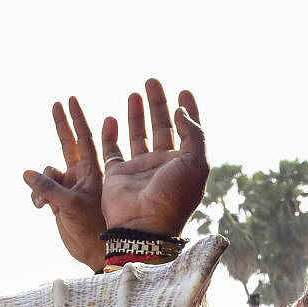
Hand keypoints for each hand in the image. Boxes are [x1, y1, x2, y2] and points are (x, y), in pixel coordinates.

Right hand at [22, 97, 106, 270]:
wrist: (93, 253)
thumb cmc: (92, 228)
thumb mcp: (70, 205)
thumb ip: (48, 188)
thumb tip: (26, 173)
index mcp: (93, 172)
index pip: (85, 138)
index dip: (78, 119)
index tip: (71, 99)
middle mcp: (82, 175)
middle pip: (69, 144)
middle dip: (63, 125)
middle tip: (58, 103)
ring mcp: (70, 187)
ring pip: (49, 172)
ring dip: (42, 181)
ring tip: (43, 202)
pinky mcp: (60, 200)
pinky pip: (42, 189)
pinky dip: (37, 194)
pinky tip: (40, 207)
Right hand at [99, 79, 206, 236]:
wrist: (144, 225)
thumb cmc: (173, 197)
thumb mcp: (196, 163)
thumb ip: (194, 133)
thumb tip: (181, 110)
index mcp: (183, 163)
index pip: (188, 130)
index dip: (188, 110)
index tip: (184, 91)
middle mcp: (162, 165)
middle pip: (161, 127)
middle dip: (158, 103)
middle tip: (153, 81)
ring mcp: (139, 169)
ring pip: (138, 134)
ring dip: (137, 114)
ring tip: (136, 92)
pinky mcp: (117, 174)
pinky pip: (112, 149)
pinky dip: (110, 133)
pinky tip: (111, 117)